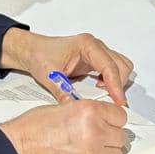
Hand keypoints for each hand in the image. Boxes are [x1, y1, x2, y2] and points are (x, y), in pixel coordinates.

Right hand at [0, 100, 128, 153]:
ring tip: (95, 148)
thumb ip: (84, 112)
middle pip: (121, 136)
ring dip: (108, 151)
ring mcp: (91, 153)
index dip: (114, 119)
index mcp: (90, 111)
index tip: (110, 122)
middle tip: (102, 135)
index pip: (121, 116)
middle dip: (112, 136)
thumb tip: (97, 117)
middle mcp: (95, 131)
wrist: (17, 150)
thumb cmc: (32, 128)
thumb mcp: (62, 107)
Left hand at [1, 27, 132, 105]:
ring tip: (104, 95)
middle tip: (111, 102)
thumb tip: (75, 108)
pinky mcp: (96, 60)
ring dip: (116, 82)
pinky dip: (111, 81)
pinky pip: (113, 70)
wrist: (33, 51)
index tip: (118, 101)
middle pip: (121, 65)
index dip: (115, 86)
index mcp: (86, 45)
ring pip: (121, 67)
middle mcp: (95, 46)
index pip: (109, 66)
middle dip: (118, 85)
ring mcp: (97, 52)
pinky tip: (99, 89)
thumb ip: (63, 92)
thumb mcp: (50, 76)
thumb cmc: (40, 56)